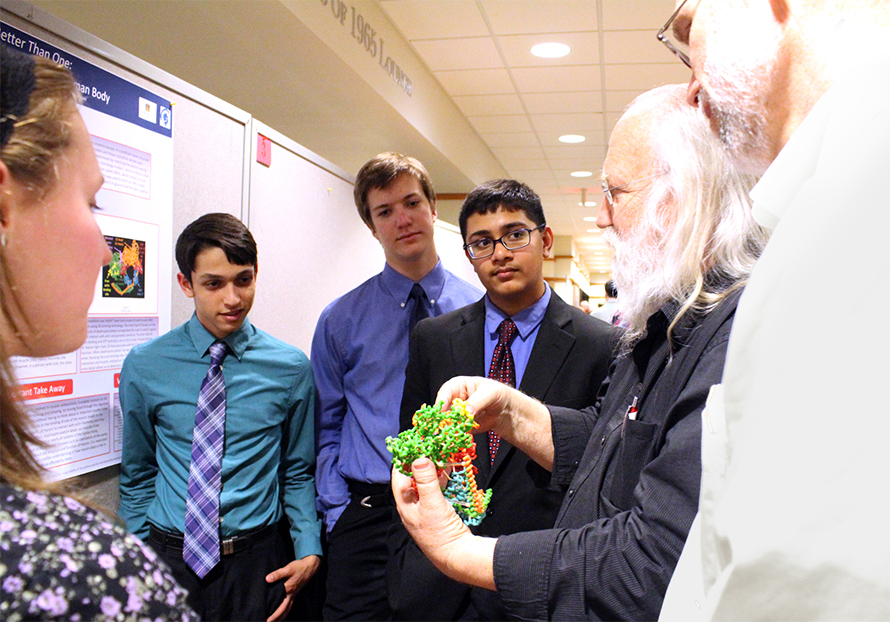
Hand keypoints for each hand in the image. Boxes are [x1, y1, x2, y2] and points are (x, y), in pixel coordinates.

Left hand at [265, 555, 319, 621]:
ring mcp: (294, 594)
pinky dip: (286, 611)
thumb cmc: (298, 567)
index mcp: (288, 589)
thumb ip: (277, 574)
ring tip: (275, 621)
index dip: (272, 612)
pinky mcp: (295, 593)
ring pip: (287, 609)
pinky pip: (290, 605)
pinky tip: (283, 614)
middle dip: (276, 617)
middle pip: (283, 609)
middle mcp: (291, 594)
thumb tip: (267, 579)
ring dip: (281, 616)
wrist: (310, 566)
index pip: (279, 603)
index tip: (266, 618)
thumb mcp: (288, 568)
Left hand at [392, 458, 495, 589]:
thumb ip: (426, 480)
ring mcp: (425, 510)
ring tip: (441, 456)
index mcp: (405, 505)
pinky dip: (442, 480)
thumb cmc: (440, 532)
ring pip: (426, 484)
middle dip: (421, 463)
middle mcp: (412, 507)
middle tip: (430, 448)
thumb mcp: (432, 503)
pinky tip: (450, 473)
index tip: (411, 445)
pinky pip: (437, 491)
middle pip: (413, 479)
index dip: (403, 460)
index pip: (398, 477)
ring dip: (433, 471)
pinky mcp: (438, 512)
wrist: (457, 555)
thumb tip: (419, 458)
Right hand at [435, 376, 514, 434]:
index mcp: (458, 386)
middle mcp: (454, 399)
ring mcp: (457, 413)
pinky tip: (458, 437)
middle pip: (442, 408)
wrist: (506, 409)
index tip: (441, 411)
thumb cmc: (497, 394)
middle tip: (443, 425)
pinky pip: (455, 431)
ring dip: (448, 428)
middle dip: (442, 418)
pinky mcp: (461, 425)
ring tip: (450, 433)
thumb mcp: (490, 393)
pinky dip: (455, 435)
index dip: (441, 401)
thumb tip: (467, 411)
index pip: (445, 392)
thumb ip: (478, 401)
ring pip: (447, 421)